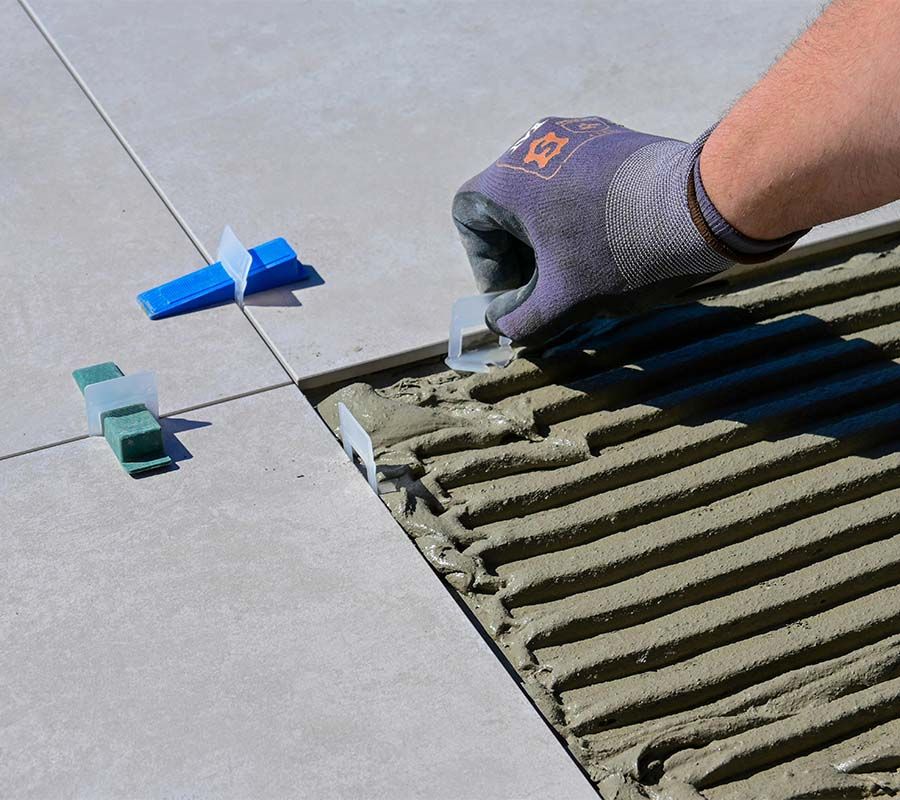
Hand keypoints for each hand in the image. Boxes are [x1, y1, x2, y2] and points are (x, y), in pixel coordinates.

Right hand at [452, 116, 737, 344]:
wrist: (700, 207)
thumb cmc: (621, 252)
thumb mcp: (564, 300)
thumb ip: (522, 321)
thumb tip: (504, 328)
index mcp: (509, 178)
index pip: (469, 218)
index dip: (486, 263)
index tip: (517, 292)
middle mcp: (533, 143)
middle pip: (506, 204)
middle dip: (520, 251)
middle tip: (548, 288)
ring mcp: (576, 134)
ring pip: (544, 191)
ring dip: (551, 233)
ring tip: (582, 267)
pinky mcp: (611, 136)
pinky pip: (576, 177)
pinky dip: (580, 211)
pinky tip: (611, 240)